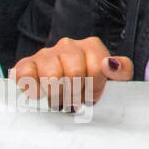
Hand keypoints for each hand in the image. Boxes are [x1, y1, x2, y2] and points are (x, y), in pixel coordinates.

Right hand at [12, 37, 133, 109]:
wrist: (59, 79)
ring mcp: (46, 53)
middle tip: (74, 103)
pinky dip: (33, 89)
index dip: (95, 89)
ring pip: (52, 77)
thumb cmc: (89, 79)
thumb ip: (122, 69)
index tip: (92, 97)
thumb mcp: (112, 75)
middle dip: (76, 95)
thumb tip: (111, 64)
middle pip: (75, 74)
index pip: (98, 69)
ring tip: (59, 101)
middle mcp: (68, 45)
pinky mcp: (26, 64)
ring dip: (57, 97)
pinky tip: (40, 94)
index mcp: (91, 46)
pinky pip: (26, 76)